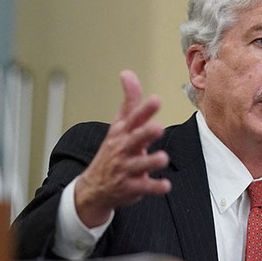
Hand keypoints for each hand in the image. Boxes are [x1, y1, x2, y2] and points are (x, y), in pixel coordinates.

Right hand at [74, 70, 171, 227]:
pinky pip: (144, 187)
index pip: (133, 118)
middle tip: (157, 128)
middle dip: (145, 133)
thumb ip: (129, 101)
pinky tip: (166, 185)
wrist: (95, 187)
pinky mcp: (131, 187)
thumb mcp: (119, 125)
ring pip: (140, 164)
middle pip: (135, 139)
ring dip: (151, 161)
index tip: (156, 100)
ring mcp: (126, 169)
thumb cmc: (113, 150)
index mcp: (123, 133)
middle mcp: (123, 149)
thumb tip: (127, 73)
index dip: (144, 110)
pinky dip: (154, 186)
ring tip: (163, 158)